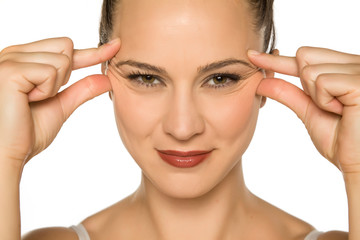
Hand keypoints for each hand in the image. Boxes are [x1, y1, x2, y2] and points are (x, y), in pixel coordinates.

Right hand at [0, 37, 120, 167]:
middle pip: (66, 46)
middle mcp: (15, 54)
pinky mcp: (10, 70)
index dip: (91, 50)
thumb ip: (82, 89)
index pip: (64, 48)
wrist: (9, 153)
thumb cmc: (26, 133)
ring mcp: (10, 59)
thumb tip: (107, 79)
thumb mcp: (61, 105)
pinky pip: (51, 72)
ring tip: (31, 100)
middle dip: (65, 74)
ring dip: (54, 87)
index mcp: (24, 60)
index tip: (115, 46)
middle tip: (43, 96)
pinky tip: (27, 100)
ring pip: (62, 59)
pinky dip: (47, 91)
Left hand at [248, 47, 359, 174]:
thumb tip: (261, 81)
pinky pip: (322, 82)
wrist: (359, 164)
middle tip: (329, 107)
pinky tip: (344, 112)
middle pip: (304, 55)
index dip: (278, 58)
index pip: (305, 56)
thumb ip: (288, 93)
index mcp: (346, 68)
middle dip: (306, 85)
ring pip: (309, 70)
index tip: (252, 55)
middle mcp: (355, 63)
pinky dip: (325, 101)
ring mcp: (359, 69)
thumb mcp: (309, 112)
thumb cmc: (342, 141)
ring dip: (317, 97)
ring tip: (341, 112)